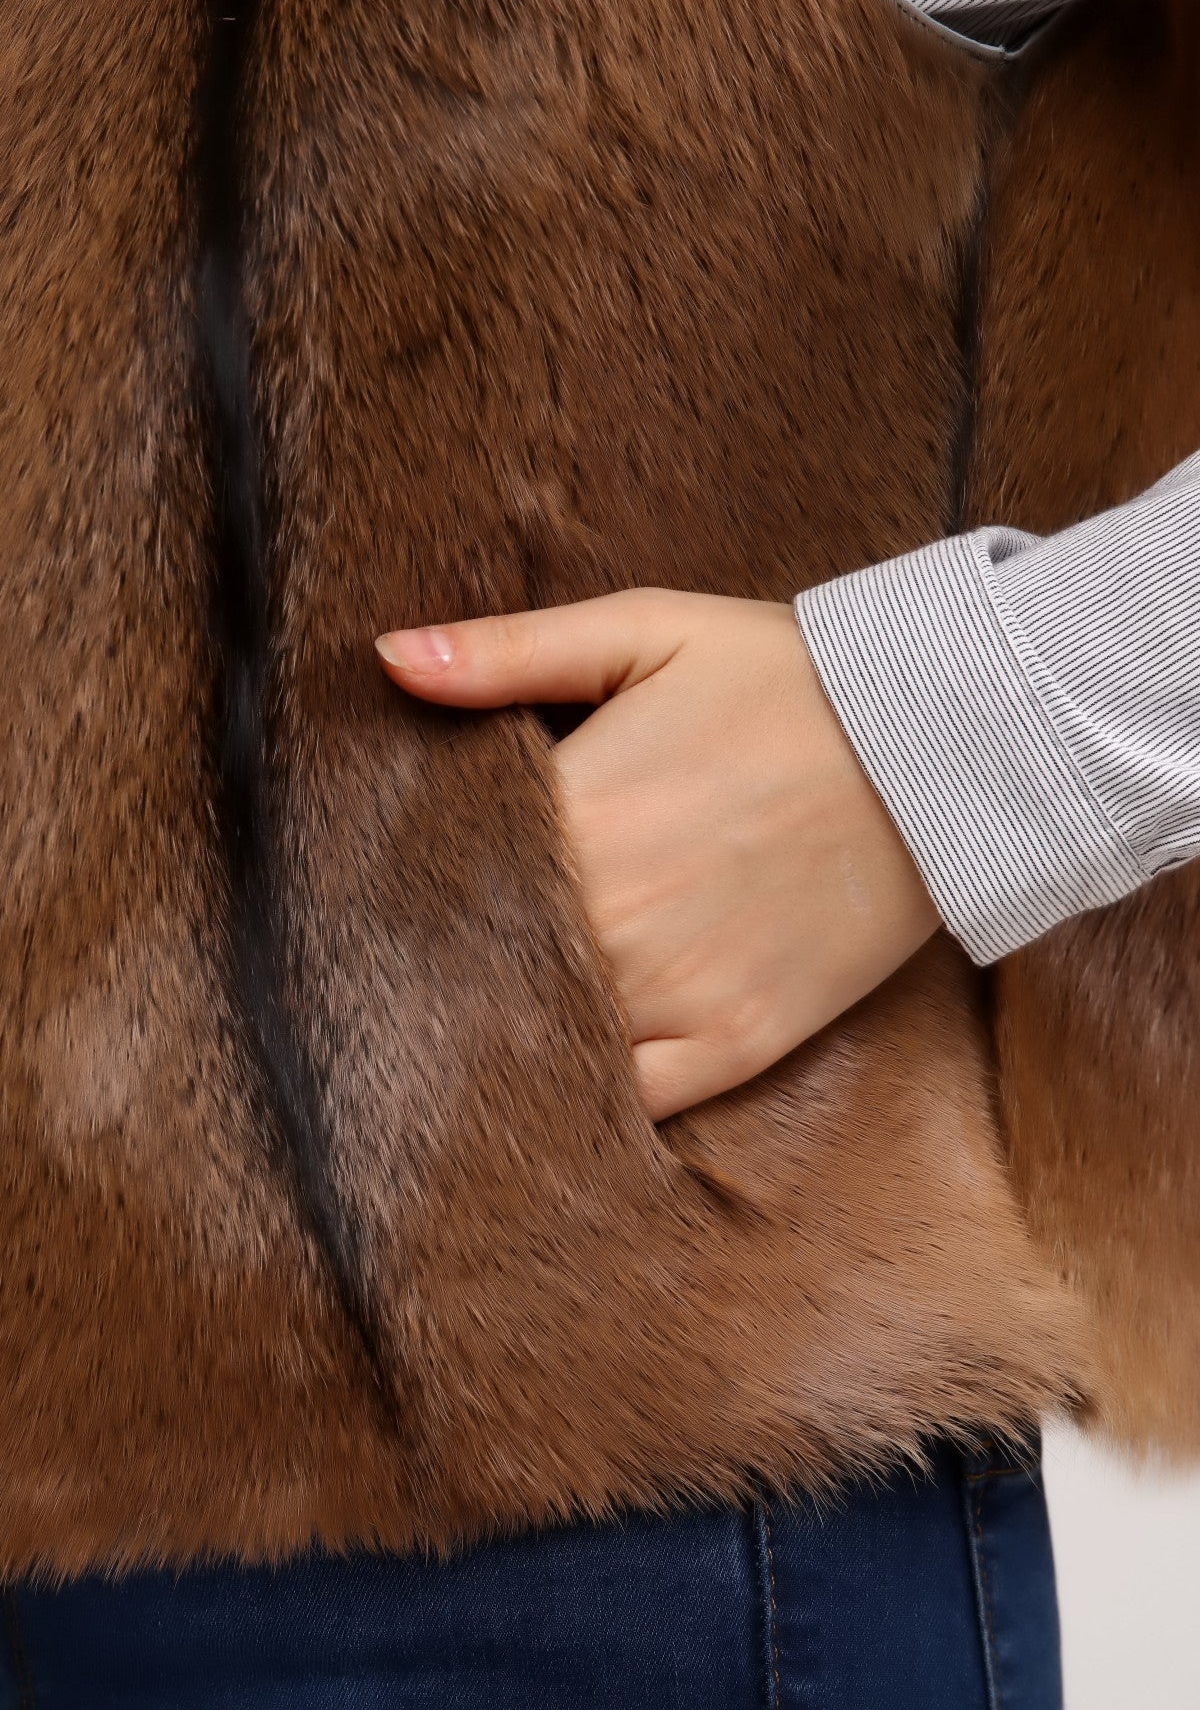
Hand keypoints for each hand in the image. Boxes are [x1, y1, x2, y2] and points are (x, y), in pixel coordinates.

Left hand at [375, 590, 940, 1120]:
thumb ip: (507, 652)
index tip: (379, 891)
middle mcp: (615, 920)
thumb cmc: (786, 676)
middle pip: (481, 968)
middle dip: (443, 963)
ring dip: (504, 1031)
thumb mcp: (645, 629)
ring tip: (461, 1026)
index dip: (405, 889)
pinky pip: (630, 1101)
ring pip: (546, 1040)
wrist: (944, 744)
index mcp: (578, 816)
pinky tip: (557, 1079)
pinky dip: (586, 1096)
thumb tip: (386, 659)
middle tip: (398, 968)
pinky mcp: (737, 1043)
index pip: (443, 878)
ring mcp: (678, 993)